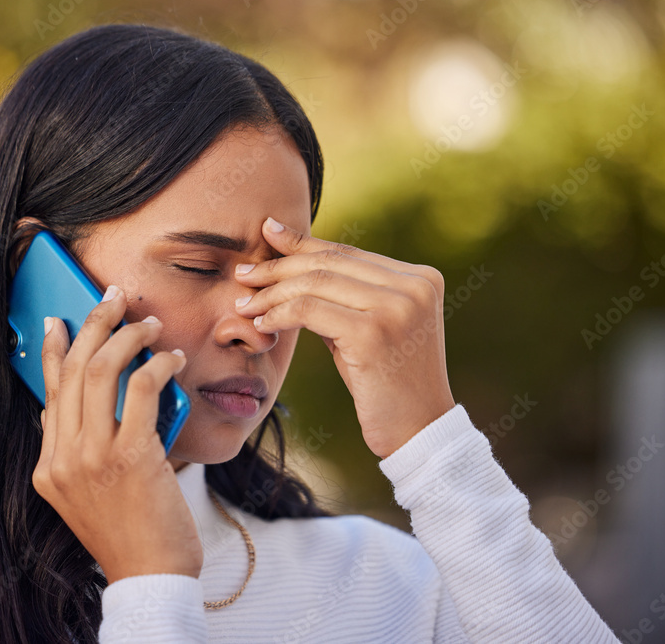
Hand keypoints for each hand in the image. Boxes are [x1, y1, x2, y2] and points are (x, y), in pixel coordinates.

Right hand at [32, 285, 202, 583]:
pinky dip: (159, 365)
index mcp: (48, 467)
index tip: (58, 319)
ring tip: (149, 324)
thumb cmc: (129, 533)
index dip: (51, 349)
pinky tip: (174, 359)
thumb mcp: (84, 495)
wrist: (150, 577)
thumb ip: (72, 452)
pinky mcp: (131, 457)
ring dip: (128, 337)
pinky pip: (142, 390)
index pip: (46, 392)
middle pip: (71, 371)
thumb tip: (65, 408)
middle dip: (93, 325)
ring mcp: (92, 458)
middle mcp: (62, 459)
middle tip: (114, 300)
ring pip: (101, 371)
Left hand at [233, 217, 455, 458]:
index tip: (267, 232)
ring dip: (272, 293)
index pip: (347, 253)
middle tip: (244, 274)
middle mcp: (414, 286)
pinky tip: (262, 324)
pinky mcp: (374, 333)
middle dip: (279, 267)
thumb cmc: (386, 383)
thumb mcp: (368, 328)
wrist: (418, 432)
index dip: (302, 243)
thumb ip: (343, 296)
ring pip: (315, 283)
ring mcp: (397, 308)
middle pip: (329, 263)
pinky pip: (310, 311)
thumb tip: (292, 260)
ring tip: (245, 304)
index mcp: (420, 278)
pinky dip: (279, 314)